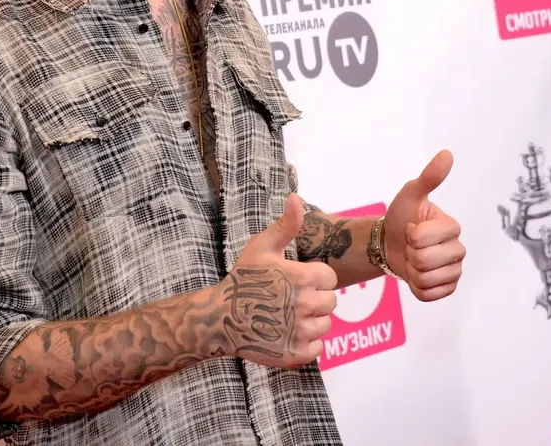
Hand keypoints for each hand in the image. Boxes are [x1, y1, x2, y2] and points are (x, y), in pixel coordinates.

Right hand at [214, 194, 338, 368]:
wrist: (220, 318)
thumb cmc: (242, 279)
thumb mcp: (262, 247)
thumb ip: (285, 225)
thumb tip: (296, 198)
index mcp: (302, 277)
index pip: (329, 278)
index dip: (314, 278)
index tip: (295, 281)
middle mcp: (305, 304)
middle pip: (331, 302)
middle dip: (315, 299)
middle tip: (290, 299)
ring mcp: (301, 331)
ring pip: (325, 325)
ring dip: (312, 321)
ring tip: (288, 316)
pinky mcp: (296, 354)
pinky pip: (318, 348)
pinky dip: (307, 343)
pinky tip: (288, 333)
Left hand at [384, 150, 464, 301]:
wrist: (390, 243)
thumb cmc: (401, 217)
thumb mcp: (410, 194)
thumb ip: (428, 177)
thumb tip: (447, 154)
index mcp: (452, 227)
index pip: (423, 239)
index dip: (410, 235)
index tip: (411, 228)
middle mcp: (458, 249)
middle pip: (424, 261)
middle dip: (409, 254)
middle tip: (410, 245)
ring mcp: (455, 270)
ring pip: (426, 279)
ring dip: (411, 271)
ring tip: (412, 259)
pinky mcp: (447, 288)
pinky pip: (429, 295)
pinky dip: (417, 288)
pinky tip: (416, 275)